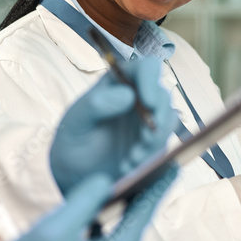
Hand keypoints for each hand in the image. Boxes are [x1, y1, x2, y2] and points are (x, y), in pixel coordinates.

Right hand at [0, 166, 178, 240]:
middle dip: (141, 197)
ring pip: (119, 236)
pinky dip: (106, 226)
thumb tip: (104, 181)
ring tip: (129, 184)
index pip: (142, 215)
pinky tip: (98, 212)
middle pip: (134, 226)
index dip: (157, 187)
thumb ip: (84, 200)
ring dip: (123, 211)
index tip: (173, 166)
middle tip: (152, 169)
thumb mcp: (54, 228)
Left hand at [49, 58, 176, 196]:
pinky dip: (151, 157)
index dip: (151, 80)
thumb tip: (128, 94)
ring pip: (168, 121)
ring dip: (154, 141)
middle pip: (162, 96)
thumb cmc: (73, 139)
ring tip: (130, 160)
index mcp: (119, 81)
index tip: (148, 103)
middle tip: (144, 140)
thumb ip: (95, 105)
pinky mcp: (154, 141)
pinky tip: (128, 166)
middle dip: (158, 118)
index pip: (145, 69)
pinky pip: (164, 144)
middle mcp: (138, 96)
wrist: (77, 172)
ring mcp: (148, 119)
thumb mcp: (75, 122)